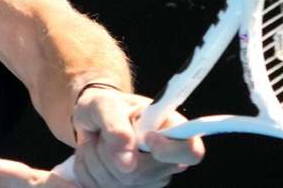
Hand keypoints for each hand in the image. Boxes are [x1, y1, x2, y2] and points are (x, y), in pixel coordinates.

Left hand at [64, 87, 203, 187]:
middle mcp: (167, 156)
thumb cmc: (103, 106)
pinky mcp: (135, 187)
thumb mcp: (103, 104)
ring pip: (124, 183)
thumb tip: (128, 161)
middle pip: (148, 174)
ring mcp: (152, 176)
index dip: (168, 151)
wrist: (91, 119)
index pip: (191, 151)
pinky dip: (93, 173)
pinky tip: (95, 157)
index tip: (147, 139)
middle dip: (115, 154)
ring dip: (99, 162)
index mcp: (171, 127)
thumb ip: (115, 125)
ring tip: (98, 142)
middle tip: (104, 134)